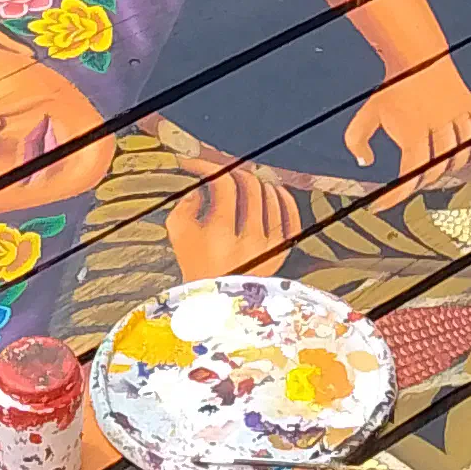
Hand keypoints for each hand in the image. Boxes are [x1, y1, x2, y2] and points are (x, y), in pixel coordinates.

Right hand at [168, 160, 302, 281]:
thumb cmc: (197, 270)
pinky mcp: (282, 253)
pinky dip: (284, 198)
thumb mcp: (178, 236)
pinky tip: (275, 192)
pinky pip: (291, 216)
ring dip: (258, 183)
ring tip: (246, 182)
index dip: (212, 167)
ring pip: (271, 196)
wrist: (217, 304)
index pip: (223, 184)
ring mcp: (269, 246)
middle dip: (234, 172)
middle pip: (249, 186)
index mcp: (220, 234)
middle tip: (226, 173)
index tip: (204, 166)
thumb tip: (201, 187)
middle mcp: (249, 240)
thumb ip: (183, 206)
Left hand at [344, 57, 470, 195]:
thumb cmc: (392, 87)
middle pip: (437, 170)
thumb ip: (356, 139)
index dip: (397, 195)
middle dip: (422, 179)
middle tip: (412, 179)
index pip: (411, 174)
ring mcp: (458, 116)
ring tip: (435, 164)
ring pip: (461, 158)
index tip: (382, 204)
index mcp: (413, 130)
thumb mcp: (368, 113)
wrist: (418, 55)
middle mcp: (439, 126)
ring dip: (449, 167)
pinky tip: (462, 155)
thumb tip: (364, 163)